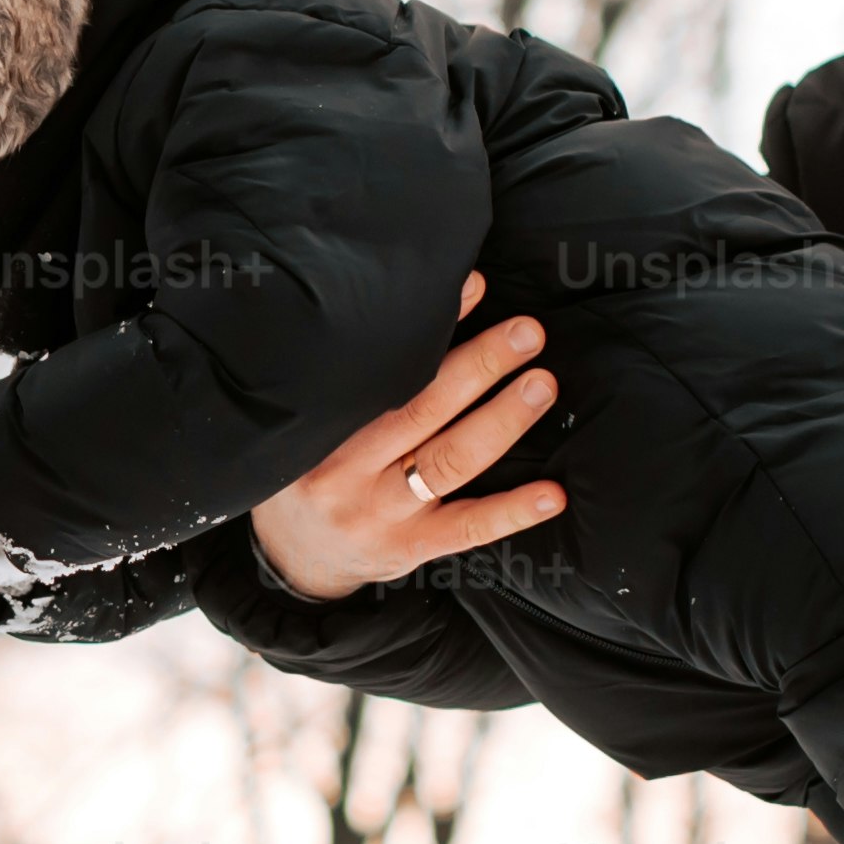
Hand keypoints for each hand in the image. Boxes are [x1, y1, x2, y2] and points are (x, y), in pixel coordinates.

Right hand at [246, 275, 565, 604]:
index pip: (381, 371)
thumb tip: (421, 310)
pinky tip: (550, 494)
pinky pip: (466, 530)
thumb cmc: (311, 470)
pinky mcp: (409, 549)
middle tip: (526, 333)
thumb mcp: (312, 423)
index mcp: (321, 428)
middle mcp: (348, 470)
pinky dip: (512, 512)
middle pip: (422, 409)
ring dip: (502, 420)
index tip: (473, 289)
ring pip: (449, 461)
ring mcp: (380, 514)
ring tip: (541, 385)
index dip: (429, 329)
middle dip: (480, 365)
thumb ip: (357, 382)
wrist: (293, 554)